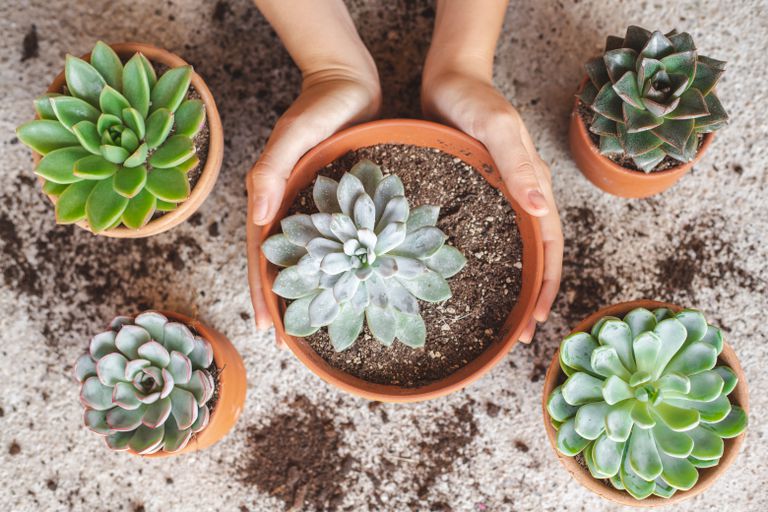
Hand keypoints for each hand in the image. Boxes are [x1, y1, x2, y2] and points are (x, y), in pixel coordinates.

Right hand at [247, 72, 381, 332]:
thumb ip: (272, 170)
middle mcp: (289, 205)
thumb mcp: (296, 133)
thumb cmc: (322, 103)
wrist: (349, 80)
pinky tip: (341, 285)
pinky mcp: (336, 200)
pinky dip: (330, 266)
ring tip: (310, 324)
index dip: (264, 292)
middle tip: (287, 344)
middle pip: (279, 262)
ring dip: (304, 290)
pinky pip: (330, 240)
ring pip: (303, 256)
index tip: (268, 330)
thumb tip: (257, 216)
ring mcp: (311, 205)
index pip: (261, 254)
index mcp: (273, 196)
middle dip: (281, 303)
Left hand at [421, 71, 562, 342]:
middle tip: (521, 337)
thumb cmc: (473, 100)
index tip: (538, 319)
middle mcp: (521, 196)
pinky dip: (485, 264)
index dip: (547, 284)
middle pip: (536, 256)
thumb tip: (542, 208)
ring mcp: (499, 198)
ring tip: (499, 321)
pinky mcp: (475, 195)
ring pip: (513, 251)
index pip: (551, 245)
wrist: (447, 80)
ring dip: (512, 286)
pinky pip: (487, 237)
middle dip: (533, 297)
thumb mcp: (496, 128)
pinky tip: (467, 283)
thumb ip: (518, 165)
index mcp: (534, 186)